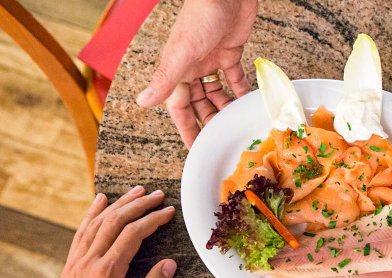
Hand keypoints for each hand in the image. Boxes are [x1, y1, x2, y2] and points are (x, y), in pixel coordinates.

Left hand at [23, 187, 176, 277]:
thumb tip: (170, 264)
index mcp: (105, 274)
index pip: (132, 235)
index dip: (153, 220)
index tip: (170, 211)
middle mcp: (88, 262)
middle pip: (114, 222)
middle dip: (138, 205)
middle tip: (158, 194)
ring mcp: (76, 262)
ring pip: (98, 222)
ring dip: (118, 204)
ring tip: (136, 191)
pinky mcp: (71, 266)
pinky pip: (82, 232)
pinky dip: (92, 213)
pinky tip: (99, 201)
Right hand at [136, 0, 258, 147]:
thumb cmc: (201, 15)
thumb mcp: (182, 53)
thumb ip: (165, 80)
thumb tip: (143, 102)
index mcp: (177, 70)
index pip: (180, 107)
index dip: (187, 128)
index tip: (194, 147)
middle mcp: (192, 68)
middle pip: (199, 103)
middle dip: (209, 121)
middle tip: (222, 140)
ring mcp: (212, 60)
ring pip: (217, 93)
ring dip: (226, 108)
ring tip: (237, 124)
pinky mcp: (230, 52)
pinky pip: (235, 78)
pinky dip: (242, 90)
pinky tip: (249, 102)